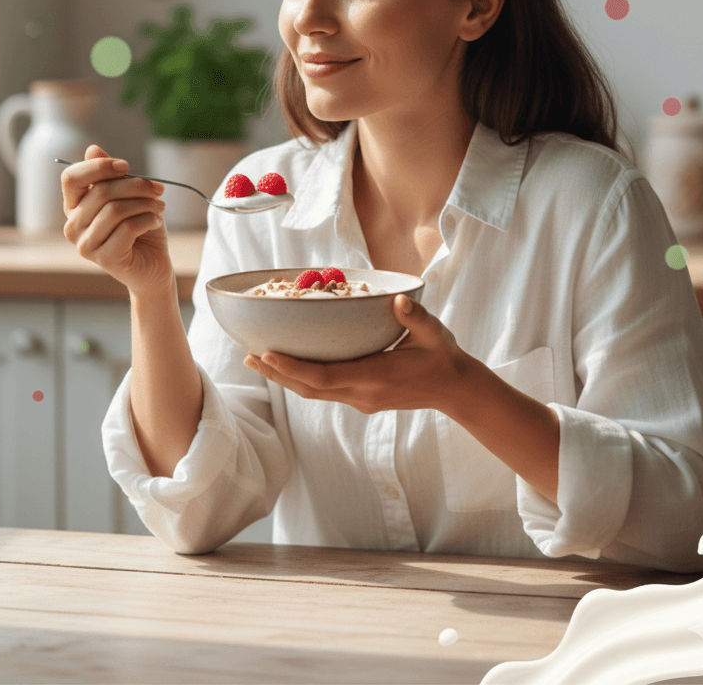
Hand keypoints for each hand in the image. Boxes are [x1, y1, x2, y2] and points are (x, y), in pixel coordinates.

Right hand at [61, 144, 173, 296]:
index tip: (126, 166)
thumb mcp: (128, 196)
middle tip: (158, 190)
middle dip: (136, 185)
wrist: (154, 265)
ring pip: (115, 210)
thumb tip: (92, 149)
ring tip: (160, 207)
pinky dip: (148, 219)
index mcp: (74, 207)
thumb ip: (110, 176)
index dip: (99, 167)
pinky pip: (127, 228)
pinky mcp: (104, 259)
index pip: (71, 178)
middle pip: (100, 191)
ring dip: (145, 203)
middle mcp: (73, 226)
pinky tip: (156, 221)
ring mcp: (85, 245)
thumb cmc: (140, 228)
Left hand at [242, 294, 472, 415]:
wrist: (455, 391)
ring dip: (283, 377)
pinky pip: (323, 390)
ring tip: (255, 361)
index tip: (266, 353)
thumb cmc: (443, 357)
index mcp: (375, 378)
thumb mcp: (435, 333)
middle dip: (276, 373)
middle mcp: (362, 394)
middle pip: (308, 388)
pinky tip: (285, 365)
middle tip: (247, 356)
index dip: (292, 367)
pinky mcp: (360, 399)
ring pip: (312, 393)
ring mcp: (360, 400)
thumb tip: (398, 300)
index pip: (324, 377)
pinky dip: (300, 379)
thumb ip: (415, 318)